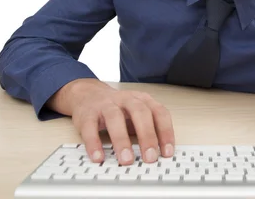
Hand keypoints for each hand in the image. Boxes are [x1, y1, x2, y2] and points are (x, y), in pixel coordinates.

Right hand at [51, 79, 174, 165]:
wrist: (87, 94)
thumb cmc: (117, 108)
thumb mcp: (137, 113)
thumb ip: (148, 128)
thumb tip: (158, 154)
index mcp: (142, 99)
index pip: (159, 113)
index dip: (165, 132)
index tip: (167, 152)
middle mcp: (126, 99)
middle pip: (140, 113)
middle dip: (147, 136)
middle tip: (150, 157)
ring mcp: (106, 105)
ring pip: (115, 118)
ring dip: (122, 140)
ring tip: (126, 160)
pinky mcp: (87, 113)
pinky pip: (90, 127)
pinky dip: (94, 143)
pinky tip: (98, 157)